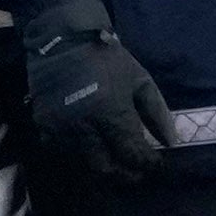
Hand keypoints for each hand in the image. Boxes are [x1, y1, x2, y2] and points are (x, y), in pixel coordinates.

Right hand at [15, 7, 178, 184]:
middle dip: (124, 174)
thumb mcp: (140, 80)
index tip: (156, 164)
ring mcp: (60, 129)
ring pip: (83, 164)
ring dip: (102, 165)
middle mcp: (84, 127)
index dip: (147, 164)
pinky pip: (62, 152)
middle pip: (106, 169)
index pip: (132, 154)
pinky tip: (90, 147)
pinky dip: (78, 155)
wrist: (62, 40)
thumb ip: (157, 113)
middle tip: (136, 171)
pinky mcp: (43, 126)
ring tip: (115, 160)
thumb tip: (172, 143)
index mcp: (110, 113)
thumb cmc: (107, 59)